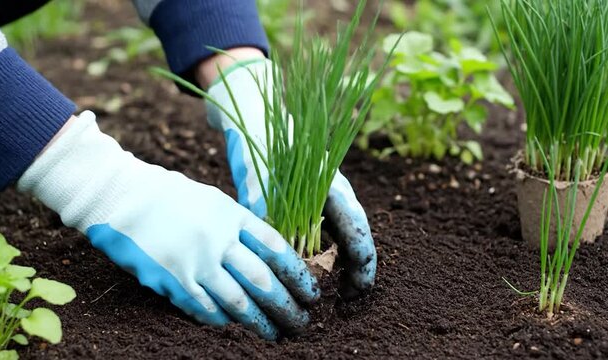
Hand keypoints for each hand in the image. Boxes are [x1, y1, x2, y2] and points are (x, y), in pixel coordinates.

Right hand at [17, 111, 319, 339]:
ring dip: (260, 322)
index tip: (311, 291)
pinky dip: (222, 320)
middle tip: (302, 321)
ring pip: (238, 301)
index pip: (276, 249)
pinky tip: (233, 327)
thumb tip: (266, 256)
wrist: (121, 197)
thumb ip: (238, 226)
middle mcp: (218, 240)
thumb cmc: (170, 196)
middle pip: (263, 280)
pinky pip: (205, 309)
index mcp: (232, 215)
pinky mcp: (172, 281)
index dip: (297, 274)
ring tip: (275, 334)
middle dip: (287, 305)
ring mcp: (195, 262)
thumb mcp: (212, 201)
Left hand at [206, 60, 376, 298]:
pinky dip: (314, 255)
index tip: (356, 292)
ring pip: (336, 241)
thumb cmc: (261, 143)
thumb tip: (271, 248)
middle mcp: (334, 197)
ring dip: (332, 267)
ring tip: (322, 295)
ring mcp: (323, 200)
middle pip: (353, 242)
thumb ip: (265, 209)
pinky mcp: (308, 202)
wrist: (255, 118)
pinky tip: (301, 271)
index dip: (363, 267)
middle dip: (351, 274)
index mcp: (333, 189)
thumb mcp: (261, 176)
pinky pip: (318, 235)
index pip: (359, 235)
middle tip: (341, 304)